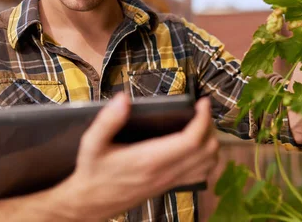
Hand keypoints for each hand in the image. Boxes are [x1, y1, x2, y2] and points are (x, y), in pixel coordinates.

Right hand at [60, 94, 218, 220]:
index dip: (203, 119)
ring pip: (208, 164)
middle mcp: (165, 172)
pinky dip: (207, 158)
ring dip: (211, 142)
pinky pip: (201, 174)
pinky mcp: (171, 186)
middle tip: (201, 111)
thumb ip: (107, 121)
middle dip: (210, 127)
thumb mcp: (92, 144)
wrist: (90, 203)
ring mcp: (170, 181)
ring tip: (201, 125)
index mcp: (149, 159)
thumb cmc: (93, 172)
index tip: (202, 102)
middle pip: (207, 151)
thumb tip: (123, 99)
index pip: (191, 140)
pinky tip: (196, 145)